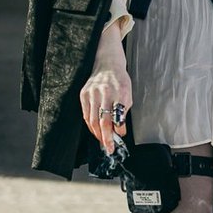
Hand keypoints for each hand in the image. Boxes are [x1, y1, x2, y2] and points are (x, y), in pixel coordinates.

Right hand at [80, 26, 131, 152]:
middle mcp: (103, 92)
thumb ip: (124, 111)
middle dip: (106, 137)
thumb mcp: (128, 94)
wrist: (107, 64)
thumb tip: (119, 130)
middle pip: (102, 120)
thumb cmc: (120, 80)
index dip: (118, 128)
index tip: (120, 137)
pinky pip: (85, 114)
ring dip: (97, 134)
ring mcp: (91, 93)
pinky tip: (95, 131)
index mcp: (118, 91)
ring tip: (103, 142)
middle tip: (109, 148)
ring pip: (92, 120)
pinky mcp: (83, 95)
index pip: (117, 115)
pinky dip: (90, 125)